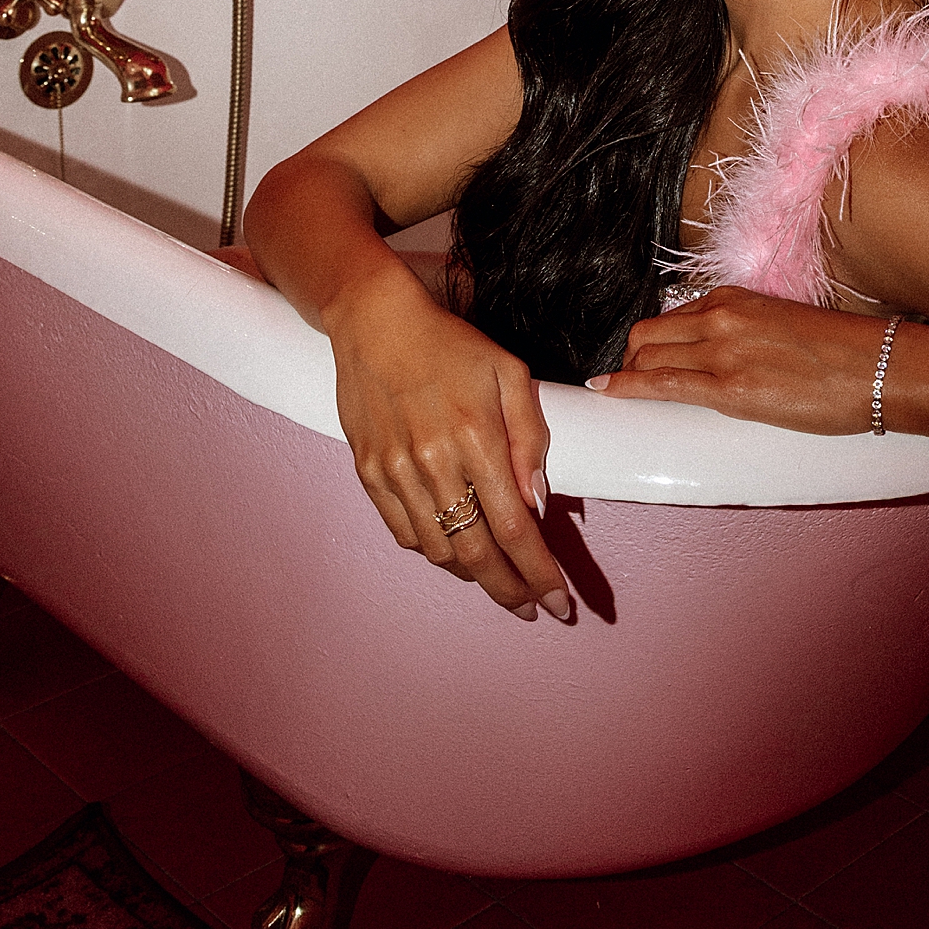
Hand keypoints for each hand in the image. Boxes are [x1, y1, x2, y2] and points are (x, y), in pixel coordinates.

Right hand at [325, 270, 569, 621]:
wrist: (375, 321)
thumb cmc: (450, 344)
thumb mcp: (510, 373)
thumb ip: (531, 438)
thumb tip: (538, 502)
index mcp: (476, 437)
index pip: (515, 529)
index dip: (540, 573)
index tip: (559, 603)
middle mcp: (433, 462)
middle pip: (477, 554)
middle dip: (511, 591)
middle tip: (533, 607)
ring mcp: (395, 472)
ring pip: (439, 552)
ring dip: (474, 576)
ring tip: (499, 579)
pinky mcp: (368, 473)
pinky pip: (404, 533)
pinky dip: (434, 552)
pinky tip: (455, 551)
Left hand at [588, 285, 899, 433]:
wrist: (881, 367)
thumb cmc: (845, 353)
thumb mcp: (783, 325)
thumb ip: (747, 331)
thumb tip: (724, 354)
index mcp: (735, 297)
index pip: (671, 317)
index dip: (649, 343)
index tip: (640, 358)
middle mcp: (721, 315)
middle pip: (647, 335)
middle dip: (630, 360)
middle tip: (629, 383)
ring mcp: (723, 350)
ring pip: (647, 357)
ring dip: (628, 376)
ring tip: (621, 394)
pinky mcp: (731, 388)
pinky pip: (660, 384)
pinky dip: (626, 387)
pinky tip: (607, 392)